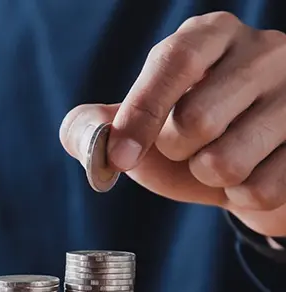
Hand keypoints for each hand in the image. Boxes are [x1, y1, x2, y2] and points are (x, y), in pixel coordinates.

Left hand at [60, 12, 285, 236]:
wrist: (254, 165)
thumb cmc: (186, 136)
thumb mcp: (138, 124)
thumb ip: (95, 125)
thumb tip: (86, 137)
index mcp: (211, 35)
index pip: (174, 62)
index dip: (140, 114)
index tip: (119, 158)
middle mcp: (265, 51)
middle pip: (196, 120)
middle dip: (175, 152)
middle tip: (187, 146)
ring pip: (227, 162)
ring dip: (207, 178)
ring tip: (219, 159)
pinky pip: (260, 190)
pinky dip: (240, 196)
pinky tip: (251, 174)